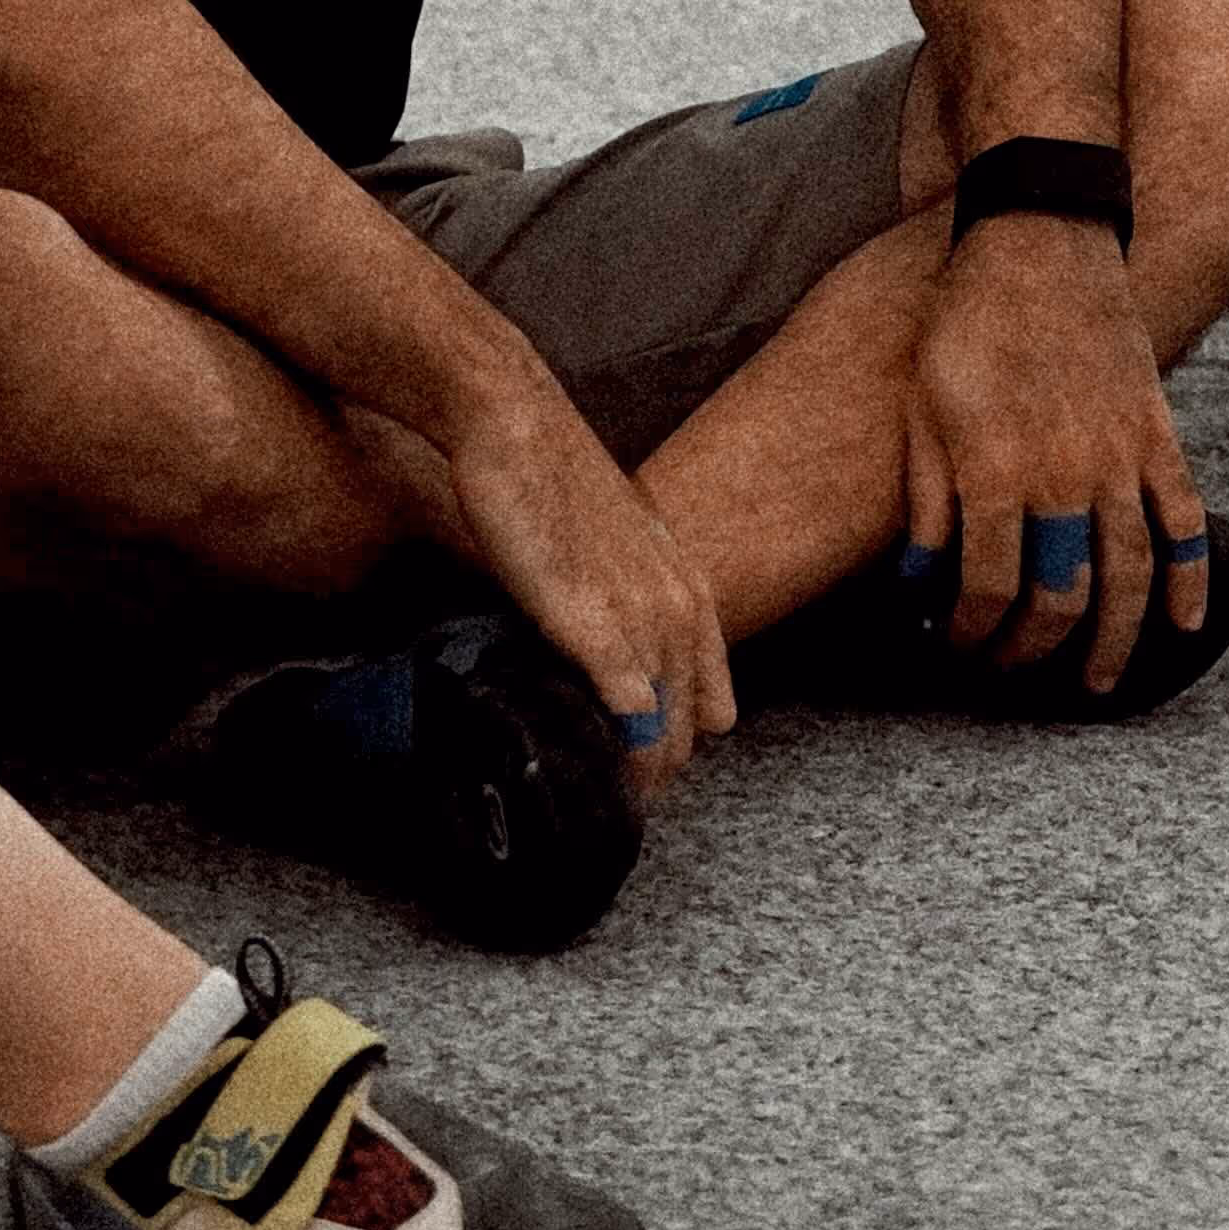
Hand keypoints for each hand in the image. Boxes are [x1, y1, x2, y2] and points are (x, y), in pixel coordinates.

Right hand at [416, 372, 735, 782]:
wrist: (516, 426)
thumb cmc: (550, 479)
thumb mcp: (610, 544)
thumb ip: (616, 600)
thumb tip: (597, 648)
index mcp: (689, 593)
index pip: (712, 705)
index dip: (674, 743)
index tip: (637, 768)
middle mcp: (680, 611)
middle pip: (689, 732)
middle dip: (654, 775)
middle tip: (611, 803)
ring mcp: (643, 621)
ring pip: (663, 737)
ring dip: (633, 777)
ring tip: (594, 801)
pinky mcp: (596, 627)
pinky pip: (629, 717)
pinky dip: (610, 752)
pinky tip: (581, 766)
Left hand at [898, 209, 1211, 691]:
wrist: (1040, 241)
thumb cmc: (967, 322)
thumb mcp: (921, 407)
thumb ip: (926, 502)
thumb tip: (917, 584)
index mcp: (996, 470)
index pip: (989, 589)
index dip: (972, 631)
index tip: (959, 643)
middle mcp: (1064, 474)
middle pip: (1062, 597)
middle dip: (1034, 648)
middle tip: (1014, 667)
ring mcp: (1121, 456)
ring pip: (1130, 575)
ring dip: (1116, 640)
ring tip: (1099, 681)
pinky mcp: (1158, 434)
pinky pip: (1184, 520)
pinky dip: (1189, 578)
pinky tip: (1183, 622)